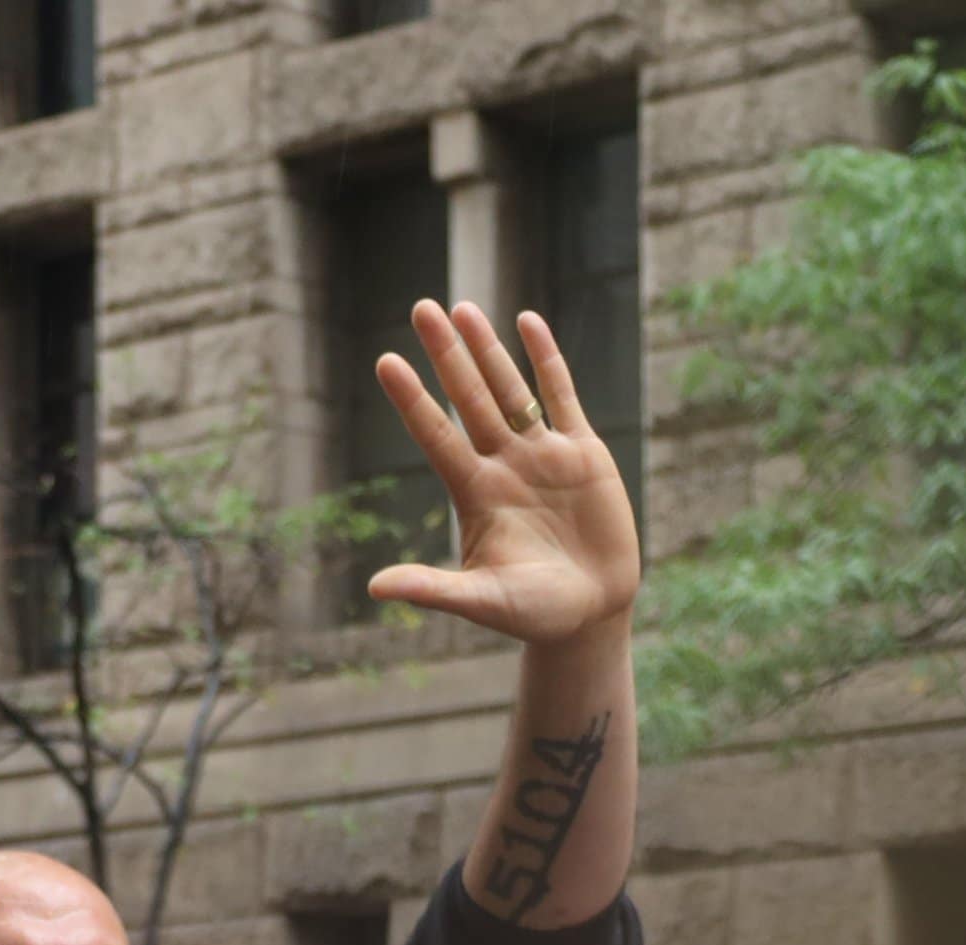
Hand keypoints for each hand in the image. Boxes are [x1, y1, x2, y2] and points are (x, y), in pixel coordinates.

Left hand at [364, 301, 640, 645]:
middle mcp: (502, 465)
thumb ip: (432, 589)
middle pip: (468, 399)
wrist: (591, 616)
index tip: (386, 361)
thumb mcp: (482, 602)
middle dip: (446, 354)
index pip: (436, 436)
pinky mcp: (583, 453)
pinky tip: (527, 322)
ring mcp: (542, 455)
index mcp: (474, 495)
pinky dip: (546, 360)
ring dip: (486, 349)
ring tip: (462, 308)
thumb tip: (374, 588)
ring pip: (509, 389)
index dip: (413, 400)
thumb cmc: (534, 614)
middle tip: (420, 308)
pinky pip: (561, 396)